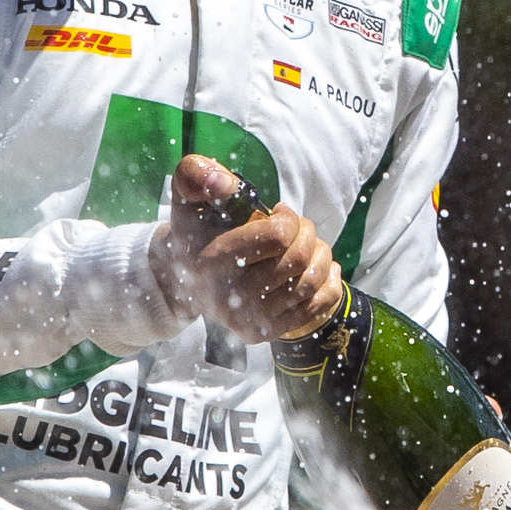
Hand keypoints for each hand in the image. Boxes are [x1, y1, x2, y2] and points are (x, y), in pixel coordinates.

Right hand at [153, 155, 342, 339]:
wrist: (183, 278)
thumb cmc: (196, 230)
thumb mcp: (187, 194)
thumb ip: (195, 174)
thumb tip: (224, 183)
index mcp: (210, 261)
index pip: (278, 237)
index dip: (288, 219)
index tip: (279, 213)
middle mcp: (227, 298)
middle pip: (297, 260)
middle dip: (307, 235)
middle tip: (299, 228)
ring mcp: (245, 321)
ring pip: (310, 283)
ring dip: (320, 257)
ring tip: (310, 247)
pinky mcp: (261, 334)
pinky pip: (315, 310)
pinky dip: (328, 284)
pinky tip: (320, 269)